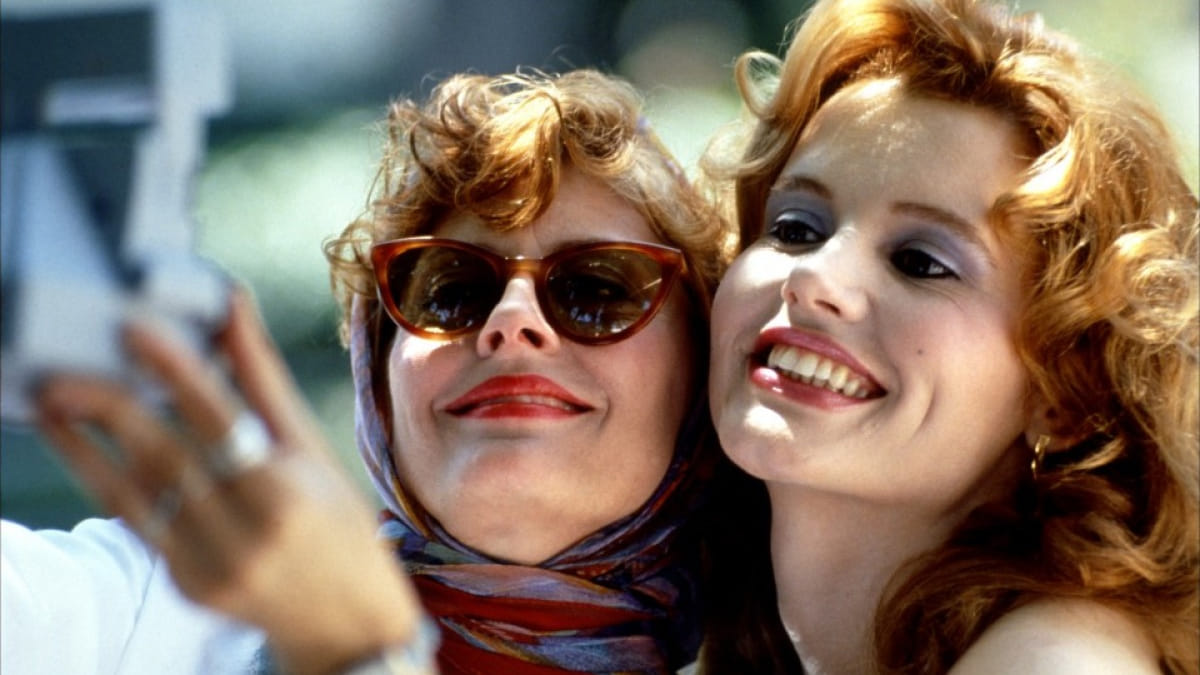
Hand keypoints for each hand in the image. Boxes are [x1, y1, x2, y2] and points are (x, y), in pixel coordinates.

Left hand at [35, 289, 423, 674]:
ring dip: (86, 447)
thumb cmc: (339, 522)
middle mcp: (244, 533)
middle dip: (111, 411)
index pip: (222, 420)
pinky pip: (138, 523)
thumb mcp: (312, 448)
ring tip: (54, 405)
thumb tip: (233, 304)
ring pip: (136, 494)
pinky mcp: (185, 585)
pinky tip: (82, 449)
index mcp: (286, 493)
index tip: (136, 330)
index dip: (177, 372)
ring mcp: (209, 566)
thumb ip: (263, 380)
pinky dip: (105, 482)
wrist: (346, 617)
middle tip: (64, 374)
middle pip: (167, 458)